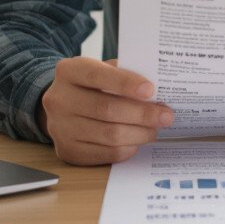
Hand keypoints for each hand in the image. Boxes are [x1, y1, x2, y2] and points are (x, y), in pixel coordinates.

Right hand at [38, 57, 172, 164]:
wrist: (62, 105)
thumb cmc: (91, 85)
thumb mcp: (102, 70)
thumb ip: (124, 74)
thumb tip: (156, 91)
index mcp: (68, 71)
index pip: (98, 75)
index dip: (126, 83)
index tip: (151, 90)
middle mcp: (58, 99)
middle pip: (107, 109)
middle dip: (142, 114)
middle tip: (166, 116)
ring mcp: (60, 128)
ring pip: (109, 135)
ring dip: (139, 133)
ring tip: (155, 129)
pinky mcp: (68, 151)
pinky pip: (106, 153)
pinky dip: (128, 148)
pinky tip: (138, 140)